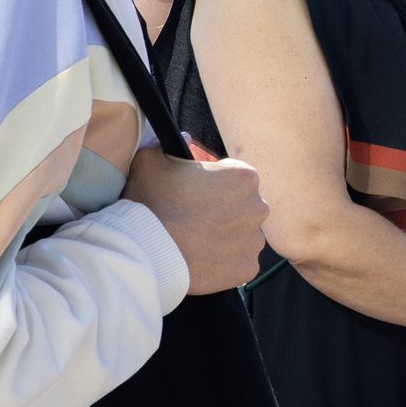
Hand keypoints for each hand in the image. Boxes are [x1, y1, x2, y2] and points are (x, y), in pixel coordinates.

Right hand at [123, 146, 267, 295]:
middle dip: (224, 211)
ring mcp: (255, 240)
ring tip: (196, 242)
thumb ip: (169, 143)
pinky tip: (202, 260)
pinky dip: (226, 263)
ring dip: (226, 237)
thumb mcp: (151, 161)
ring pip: (244, 235)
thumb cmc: (150, 203)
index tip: (195, 196)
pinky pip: (240, 262)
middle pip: (244, 207)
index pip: (234, 178)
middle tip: (195, 220)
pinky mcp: (248, 268)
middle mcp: (259, 207)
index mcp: (244, 177)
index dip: (213, 186)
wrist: (146, 251)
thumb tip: (185, 137)